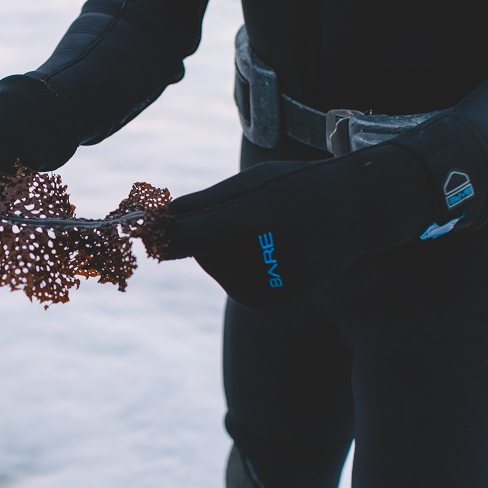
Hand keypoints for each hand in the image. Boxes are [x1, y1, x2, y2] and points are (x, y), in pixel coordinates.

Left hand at [165, 144, 433, 309]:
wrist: (356, 213)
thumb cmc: (294, 187)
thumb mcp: (246, 183)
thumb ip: (196, 206)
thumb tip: (151, 222)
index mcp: (250, 223)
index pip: (184, 235)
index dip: (155, 230)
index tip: (131, 226)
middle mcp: (256, 262)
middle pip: (198, 249)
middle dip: (208, 230)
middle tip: (249, 210)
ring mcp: (263, 289)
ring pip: (214, 265)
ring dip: (225, 248)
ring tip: (268, 228)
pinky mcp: (266, 304)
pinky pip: (231, 280)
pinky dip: (240, 265)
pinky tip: (272, 249)